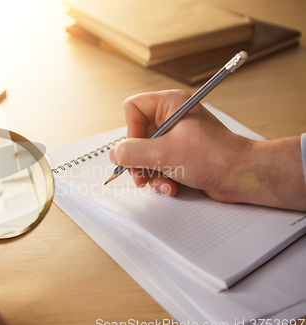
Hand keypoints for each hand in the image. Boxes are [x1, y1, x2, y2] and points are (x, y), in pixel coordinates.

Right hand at [110, 90, 305, 209]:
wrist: (243, 176)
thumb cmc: (214, 157)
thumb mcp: (165, 154)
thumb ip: (133, 153)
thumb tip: (114, 154)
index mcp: (170, 104)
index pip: (133, 109)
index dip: (131, 131)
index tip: (138, 149)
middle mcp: (171, 117)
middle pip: (136, 136)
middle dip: (138, 160)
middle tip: (141, 176)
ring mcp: (175, 137)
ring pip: (145, 154)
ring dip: (150, 173)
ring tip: (162, 184)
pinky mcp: (180, 154)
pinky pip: (157, 165)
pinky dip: (161, 178)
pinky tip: (171, 187)